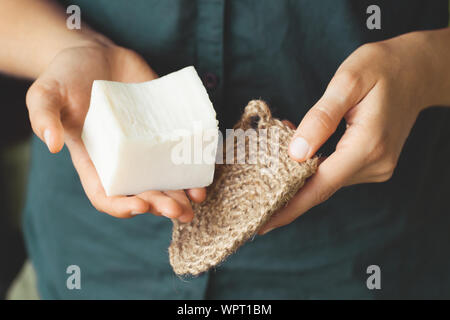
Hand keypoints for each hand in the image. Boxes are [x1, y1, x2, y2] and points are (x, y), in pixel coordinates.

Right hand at [26, 42, 204, 219]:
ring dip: (183, 192)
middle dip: (161, 204)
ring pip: (166, 177)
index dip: (121, 206)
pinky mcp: (165, 127)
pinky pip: (182, 149)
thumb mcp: (46, 92)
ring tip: (197, 198)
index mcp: (94, 160)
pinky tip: (205, 166)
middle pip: (143, 191)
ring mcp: (147, 145)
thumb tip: (52, 144)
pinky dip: (194, 160)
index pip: (106, 194)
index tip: (140, 207)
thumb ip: (43, 115)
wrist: (97, 54)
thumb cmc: (66, 76)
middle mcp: (124, 159)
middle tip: (178, 211)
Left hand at [259, 31, 437, 233]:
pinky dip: (314, 165)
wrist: (417, 70)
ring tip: (277, 144)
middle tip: (253, 184)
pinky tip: (300, 147)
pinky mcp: (373, 163)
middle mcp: (374, 164)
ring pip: (327, 179)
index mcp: (367, 145)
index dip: (289, 207)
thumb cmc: (381, 68)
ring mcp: (376, 167)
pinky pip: (336, 171)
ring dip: (299, 171)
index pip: (320, 186)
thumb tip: (296, 153)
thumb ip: (321, 118)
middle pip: (321, 187)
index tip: (263, 224)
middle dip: (286, 186)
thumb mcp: (348, 81)